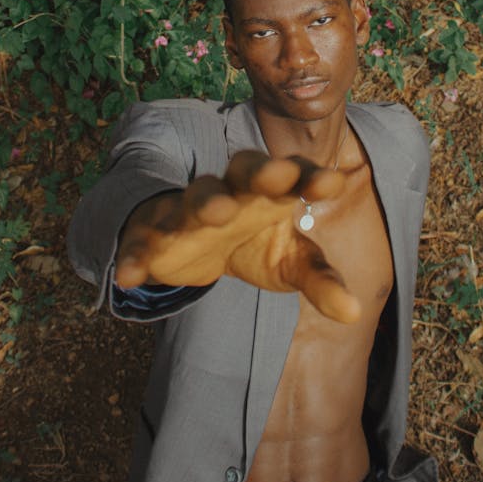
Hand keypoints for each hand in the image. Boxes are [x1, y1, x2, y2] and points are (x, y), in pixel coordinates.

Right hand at [115, 151, 360, 322]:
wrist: (194, 246)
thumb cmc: (254, 242)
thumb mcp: (289, 262)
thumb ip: (320, 280)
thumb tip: (353, 313)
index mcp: (270, 191)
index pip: (294, 175)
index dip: (311, 176)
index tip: (333, 182)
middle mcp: (232, 192)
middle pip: (245, 168)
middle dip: (261, 170)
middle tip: (278, 174)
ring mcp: (191, 210)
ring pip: (197, 196)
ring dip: (206, 201)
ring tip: (218, 214)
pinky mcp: (154, 235)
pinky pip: (141, 241)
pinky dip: (134, 255)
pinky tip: (129, 276)